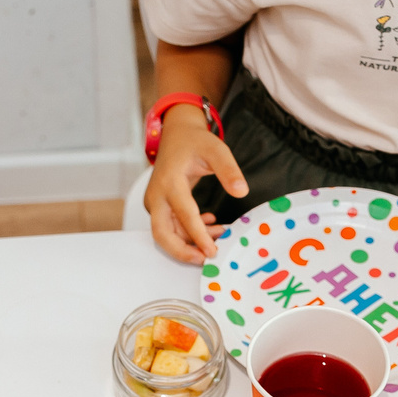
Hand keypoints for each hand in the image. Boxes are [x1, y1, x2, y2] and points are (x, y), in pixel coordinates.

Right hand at [148, 105, 246, 263]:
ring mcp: (156, 203)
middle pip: (162, 233)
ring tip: (220, 234)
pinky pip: (171, 227)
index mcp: (170, 181)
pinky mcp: (159, 207)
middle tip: (205, 260)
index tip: (212, 252)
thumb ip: (229, 170)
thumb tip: (242, 191)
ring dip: (191, 241)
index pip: (183, 214)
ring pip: (167, 233)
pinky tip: (211, 224)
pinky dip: (190, 232)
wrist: (176, 136)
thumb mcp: (216, 149)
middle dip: (182, 251)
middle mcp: (157, 195)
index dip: (198, 235)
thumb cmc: (195, 142)